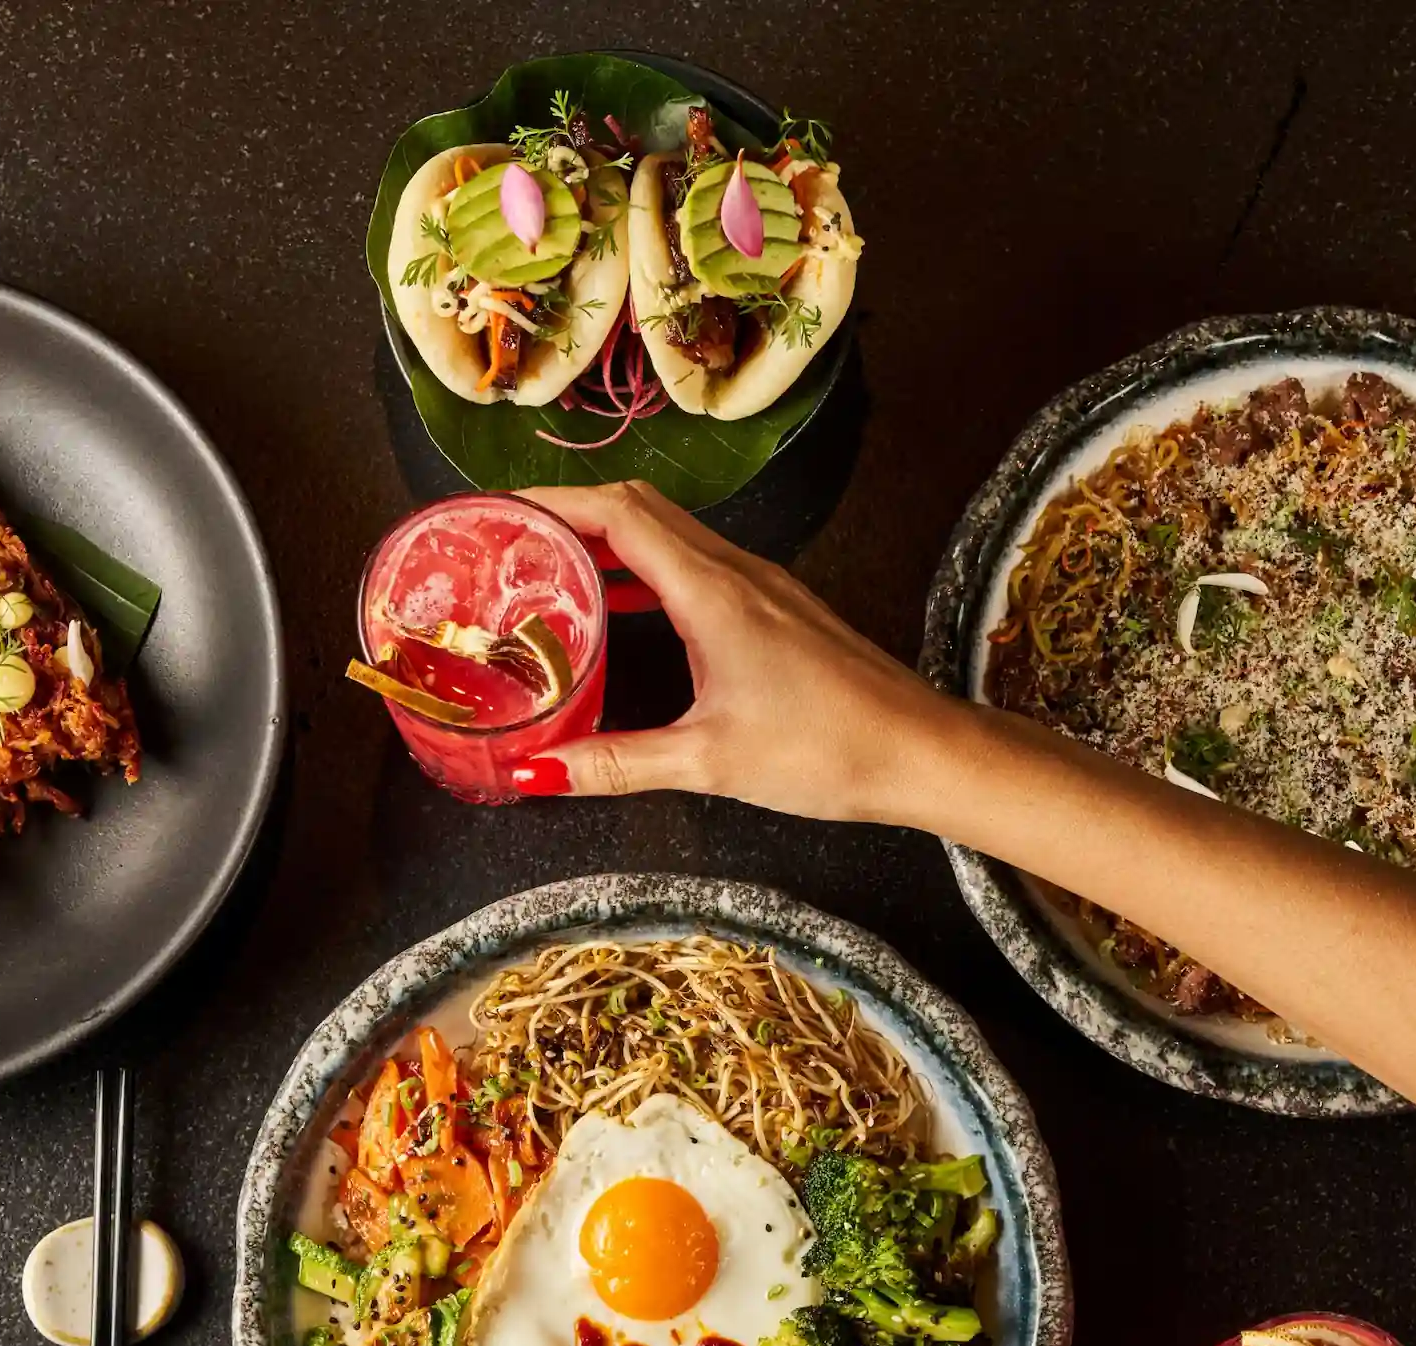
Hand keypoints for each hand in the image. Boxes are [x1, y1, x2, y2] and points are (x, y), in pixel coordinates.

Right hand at [512, 482, 943, 821]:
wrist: (921, 752)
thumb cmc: (829, 749)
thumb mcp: (708, 762)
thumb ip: (616, 763)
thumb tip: (538, 772)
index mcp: (713, 591)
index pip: (618, 512)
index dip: (550, 503)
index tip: (494, 513)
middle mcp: (736, 572)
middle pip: (639, 508)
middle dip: (569, 514)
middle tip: (508, 542)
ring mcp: (760, 587)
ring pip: (670, 535)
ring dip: (608, 541)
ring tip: (549, 571)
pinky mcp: (775, 611)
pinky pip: (695, 567)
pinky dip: (646, 572)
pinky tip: (624, 611)